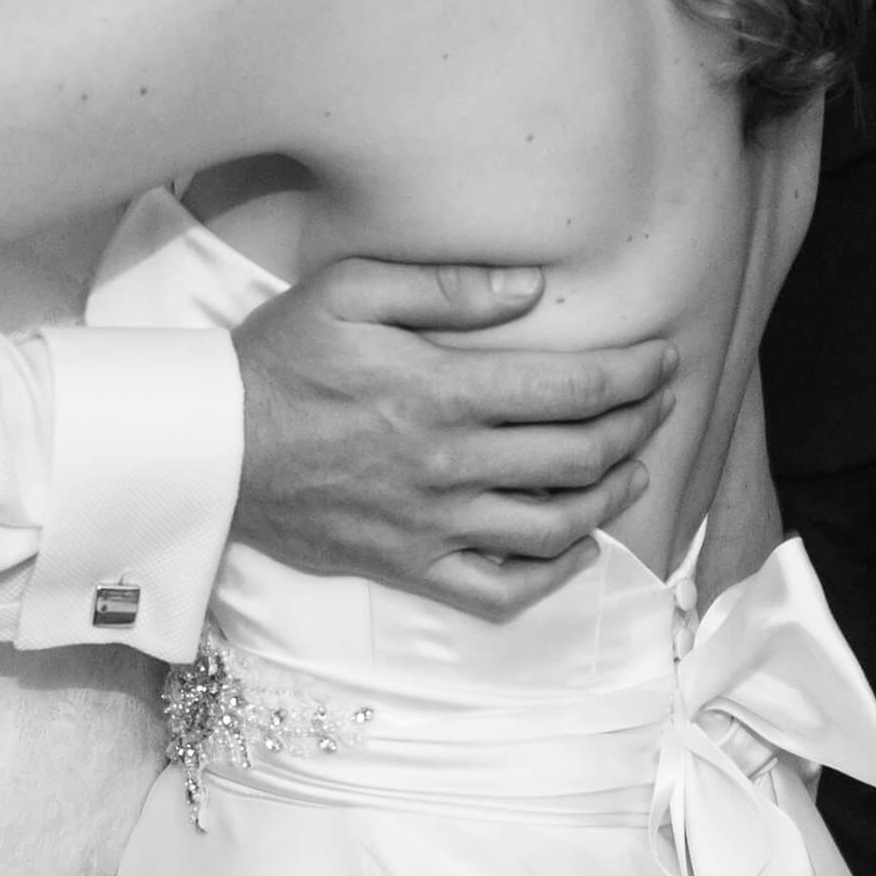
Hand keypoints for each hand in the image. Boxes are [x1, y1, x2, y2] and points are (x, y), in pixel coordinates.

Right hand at [232, 259, 678, 617]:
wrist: (212, 446)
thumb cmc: (279, 359)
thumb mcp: (349, 290)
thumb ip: (446, 287)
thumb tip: (531, 289)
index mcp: (443, 391)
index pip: (572, 387)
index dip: (632, 375)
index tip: (663, 359)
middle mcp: (450, 463)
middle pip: (579, 455)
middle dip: (637, 426)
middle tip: (660, 404)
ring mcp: (434, 523)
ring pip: (555, 525)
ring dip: (611, 495)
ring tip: (632, 467)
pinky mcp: (412, 565)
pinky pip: (501, 588)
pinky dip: (552, 574)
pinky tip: (577, 546)